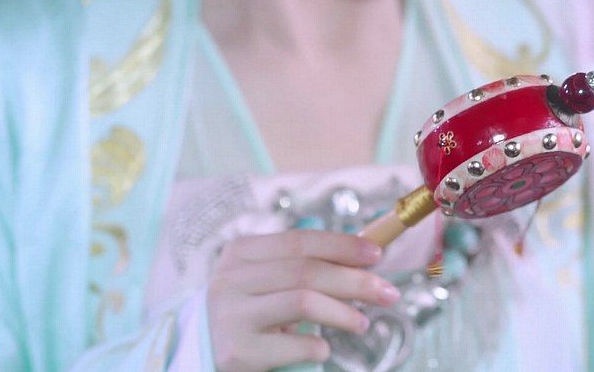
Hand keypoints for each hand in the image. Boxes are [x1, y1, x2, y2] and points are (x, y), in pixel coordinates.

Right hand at [207, 230, 401, 371]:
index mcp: (241, 253)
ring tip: (362, 323)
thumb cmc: (250, 312)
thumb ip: (304, 264)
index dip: (342, 245)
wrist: (205, 353)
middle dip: (354, 280)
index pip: (299, 241)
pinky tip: (322, 347)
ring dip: (343, 313)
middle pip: (306, 271)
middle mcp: (230, 280)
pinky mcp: (237, 351)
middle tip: (387, 292)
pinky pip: (295, 345)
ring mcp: (231, 316)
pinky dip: (318, 346)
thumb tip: (364, 252)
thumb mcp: (267, 281)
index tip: (377, 254)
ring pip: (303, 302)